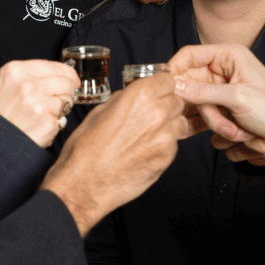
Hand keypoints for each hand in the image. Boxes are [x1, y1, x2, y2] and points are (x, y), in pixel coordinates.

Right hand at [0, 59, 79, 148]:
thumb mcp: (4, 85)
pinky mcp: (46, 123)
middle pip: (67, 82)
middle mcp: (28, 84)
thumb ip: (29, 77)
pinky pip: (62, 121)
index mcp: (16, 70)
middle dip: (66, 92)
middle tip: (56, 102)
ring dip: (60, 110)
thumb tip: (62, 75)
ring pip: (67, 101)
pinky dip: (53, 126)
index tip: (71, 81)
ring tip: (40, 117)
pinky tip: (38, 128)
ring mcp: (38, 104)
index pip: (56, 66)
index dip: (67, 75)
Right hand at [41, 74, 188, 235]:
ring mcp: (165, 137)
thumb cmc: (85, 150)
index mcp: (139, 96)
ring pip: (179, 122)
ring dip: (168, 124)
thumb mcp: (99, 111)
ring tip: (146, 134)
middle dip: (166, 104)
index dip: (160, 86)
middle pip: (177, 100)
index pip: (168, 80)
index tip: (156, 91)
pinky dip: (164, 144)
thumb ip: (124, 99)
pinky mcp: (167, 158)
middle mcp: (157, 113)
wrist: (85, 185)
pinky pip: (174, 143)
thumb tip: (134, 95)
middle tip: (149, 115)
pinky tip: (144, 150)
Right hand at [167, 43, 264, 156]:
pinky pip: (205, 121)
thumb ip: (202, 91)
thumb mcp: (237, 98)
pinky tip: (237, 134)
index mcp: (229, 56)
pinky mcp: (222, 112)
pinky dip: (219, 131)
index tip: (167, 87)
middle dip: (205, 108)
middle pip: (191, 85)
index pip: (190, 55)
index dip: (175, 69)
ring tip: (236, 130)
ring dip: (214, 122)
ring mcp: (222, 93)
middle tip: (221, 120)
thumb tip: (174, 85)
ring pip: (198, 107)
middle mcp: (223, 72)